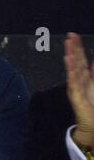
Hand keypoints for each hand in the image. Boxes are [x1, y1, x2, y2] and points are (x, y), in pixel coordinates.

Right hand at [64, 32, 93, 148]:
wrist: (91, 125)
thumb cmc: (93, 107)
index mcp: (85, 78)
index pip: (81, 59)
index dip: (78, 47)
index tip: (74, 36)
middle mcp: (79, 80)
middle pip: (76, 61)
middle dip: (74, 48)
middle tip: (70, 35)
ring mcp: (76, 86)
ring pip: (73, 68)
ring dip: (71, 55)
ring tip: (68, 44)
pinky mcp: (75, 94)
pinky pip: (73, 79)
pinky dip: (70, 69)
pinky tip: (68, 60)